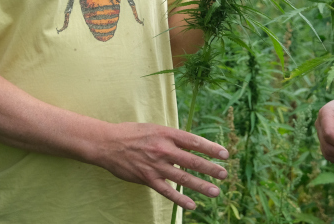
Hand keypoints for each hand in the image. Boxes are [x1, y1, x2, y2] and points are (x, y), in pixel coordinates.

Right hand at [98, 122, 228, 210]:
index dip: (211, 148)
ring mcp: (156, 165)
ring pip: (183, 178)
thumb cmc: (133, 133)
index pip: (194, 141)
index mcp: (167, 134)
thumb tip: (192, 144)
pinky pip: (167, 191)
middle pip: (192, 160)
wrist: (108, 144)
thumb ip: (173, 137)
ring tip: (215, 191)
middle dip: (210, 168)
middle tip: (224, 175)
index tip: (225, 154)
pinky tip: (192, 205)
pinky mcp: (147, 179)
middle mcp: (164, 149)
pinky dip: (180, 199)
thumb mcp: (155, 129)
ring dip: (201, 185)